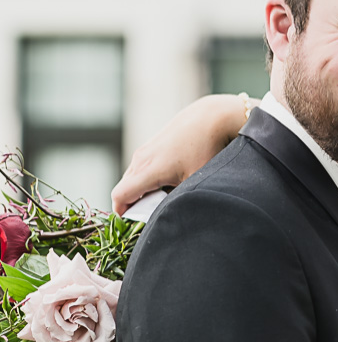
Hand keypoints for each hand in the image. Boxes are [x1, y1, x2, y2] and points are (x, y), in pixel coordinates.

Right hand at [111, 94, 246, 214]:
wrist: (213, 117)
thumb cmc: (207, 150)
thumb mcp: (194, 181)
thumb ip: (176, 200)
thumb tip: (167, 214)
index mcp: (148, 170)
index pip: (119, 196)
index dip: (122, 213)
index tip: (134, 224)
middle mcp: (142, 158)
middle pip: (125, 188)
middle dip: (135, 203)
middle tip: (155, 212)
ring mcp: (146, 149)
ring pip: (134, 176)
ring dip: (143, 189)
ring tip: (167, 195)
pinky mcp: (153, 143)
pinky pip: (142, 166)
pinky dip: (150, 177)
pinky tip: (172, 179)